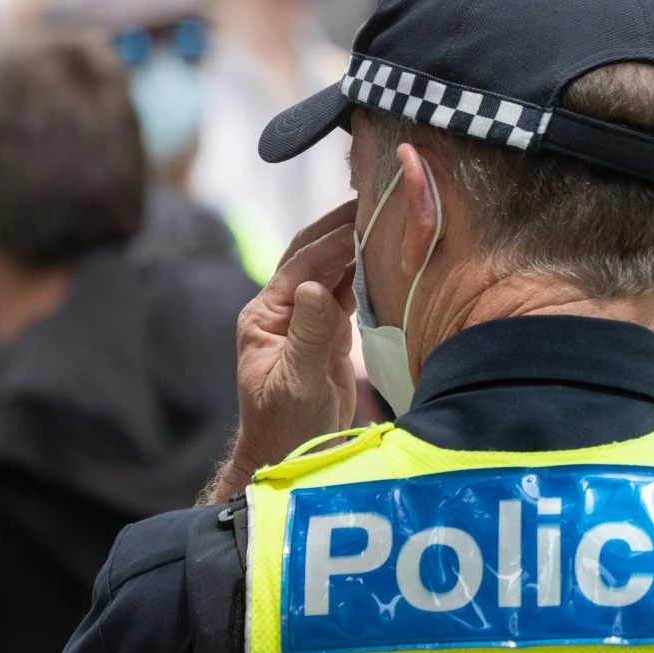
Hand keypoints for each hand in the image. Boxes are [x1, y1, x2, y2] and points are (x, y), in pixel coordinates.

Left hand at [204, 200, 359, 501]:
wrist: (288, 456)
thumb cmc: (285, 424)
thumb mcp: (296, 380)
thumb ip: (308, 333)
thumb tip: (317, 285)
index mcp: (266, 316)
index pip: (301, 266)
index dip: (332, 240)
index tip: (364, 216)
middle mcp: (284, 311)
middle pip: (311, 256)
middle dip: (339, 227)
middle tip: (373, 196)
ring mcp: (307, 321)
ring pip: (332, 270)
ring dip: (356, 244)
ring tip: (385, 216)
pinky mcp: (329, 334)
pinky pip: (348, 291)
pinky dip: (366, 271)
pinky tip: (387, 255)